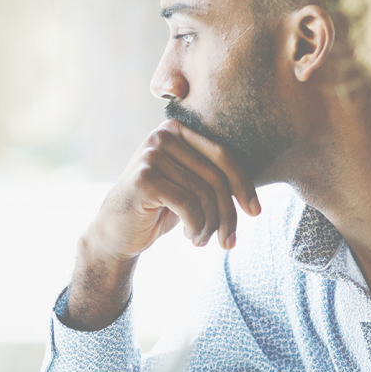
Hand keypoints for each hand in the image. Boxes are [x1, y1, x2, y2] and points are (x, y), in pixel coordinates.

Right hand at [93, 119, 258, 256]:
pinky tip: (191, 238)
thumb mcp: (188, 187)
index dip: (244, 185)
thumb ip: (212, 176)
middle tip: (228, 241)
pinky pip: (189, 205)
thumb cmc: (157, 209)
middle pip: (215, 177)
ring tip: (203, 241)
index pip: (223, 155)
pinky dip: (197, 228)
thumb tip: (253, 193)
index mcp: (176, 130)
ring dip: (210, 226)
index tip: (255, 212)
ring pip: (204, 194)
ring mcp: (151, 155)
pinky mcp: (144, 178)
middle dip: (228, 214)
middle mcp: (162, 135)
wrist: (114, 233)